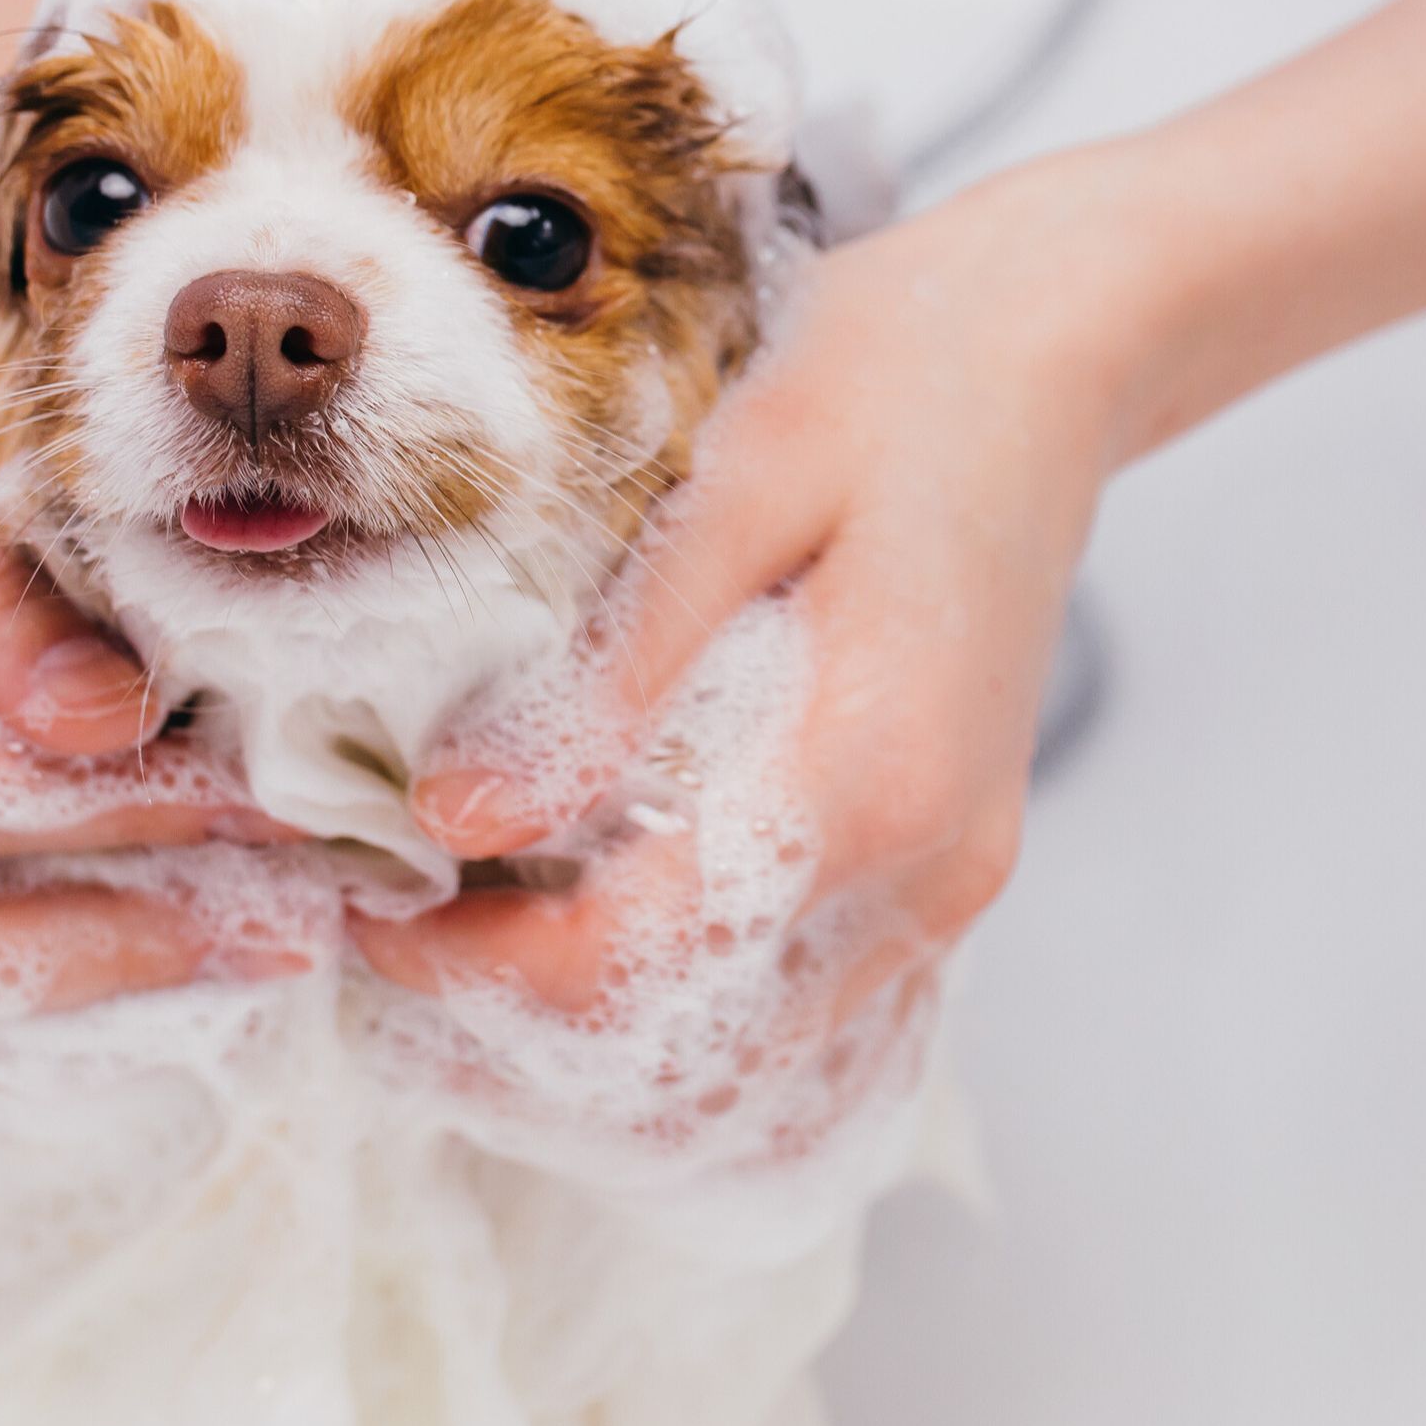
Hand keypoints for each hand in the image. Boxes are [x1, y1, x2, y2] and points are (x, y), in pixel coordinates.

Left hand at [351, 154, 1153, 1124]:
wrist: (1056, 351)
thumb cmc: (895, 379)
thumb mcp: (735, 486)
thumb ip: (611, 672)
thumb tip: (457, 816)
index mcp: (869, 775)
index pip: (631, 961)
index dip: (473, 965)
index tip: (370, 909)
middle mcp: (925, 871)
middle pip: (686, 1059)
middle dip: (514, 1038)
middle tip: (391, 950)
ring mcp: (949, 889)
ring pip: (755, 1075)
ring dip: (599, 1058)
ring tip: (470, 969)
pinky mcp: (950, 874)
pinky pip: (814, 1025)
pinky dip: (696, 1034)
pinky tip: (596, 972)